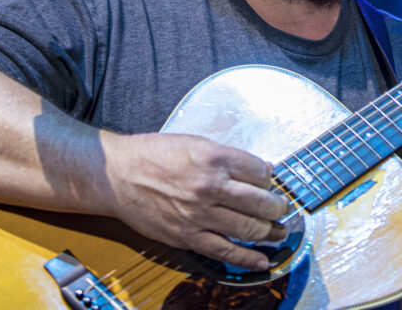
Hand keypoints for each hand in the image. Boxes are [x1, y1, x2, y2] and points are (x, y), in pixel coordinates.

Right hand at [102, 132, 288, 270]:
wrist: (118, 174)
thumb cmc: (153, 154)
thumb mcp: (196, 142)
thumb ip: (229, 157)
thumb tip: (260, 170)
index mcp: (214, 158)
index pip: (259, 172)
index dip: (271, 178)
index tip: (272, 183)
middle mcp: (210, 186)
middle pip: (260, 201)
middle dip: (278, 207)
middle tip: (283, 208)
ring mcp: (199, 214)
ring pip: (248, 228)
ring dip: (270, 232)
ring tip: (279, 231)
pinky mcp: (188, 235)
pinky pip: (224, 251)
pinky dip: (247, 258)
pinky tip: (262, 259)